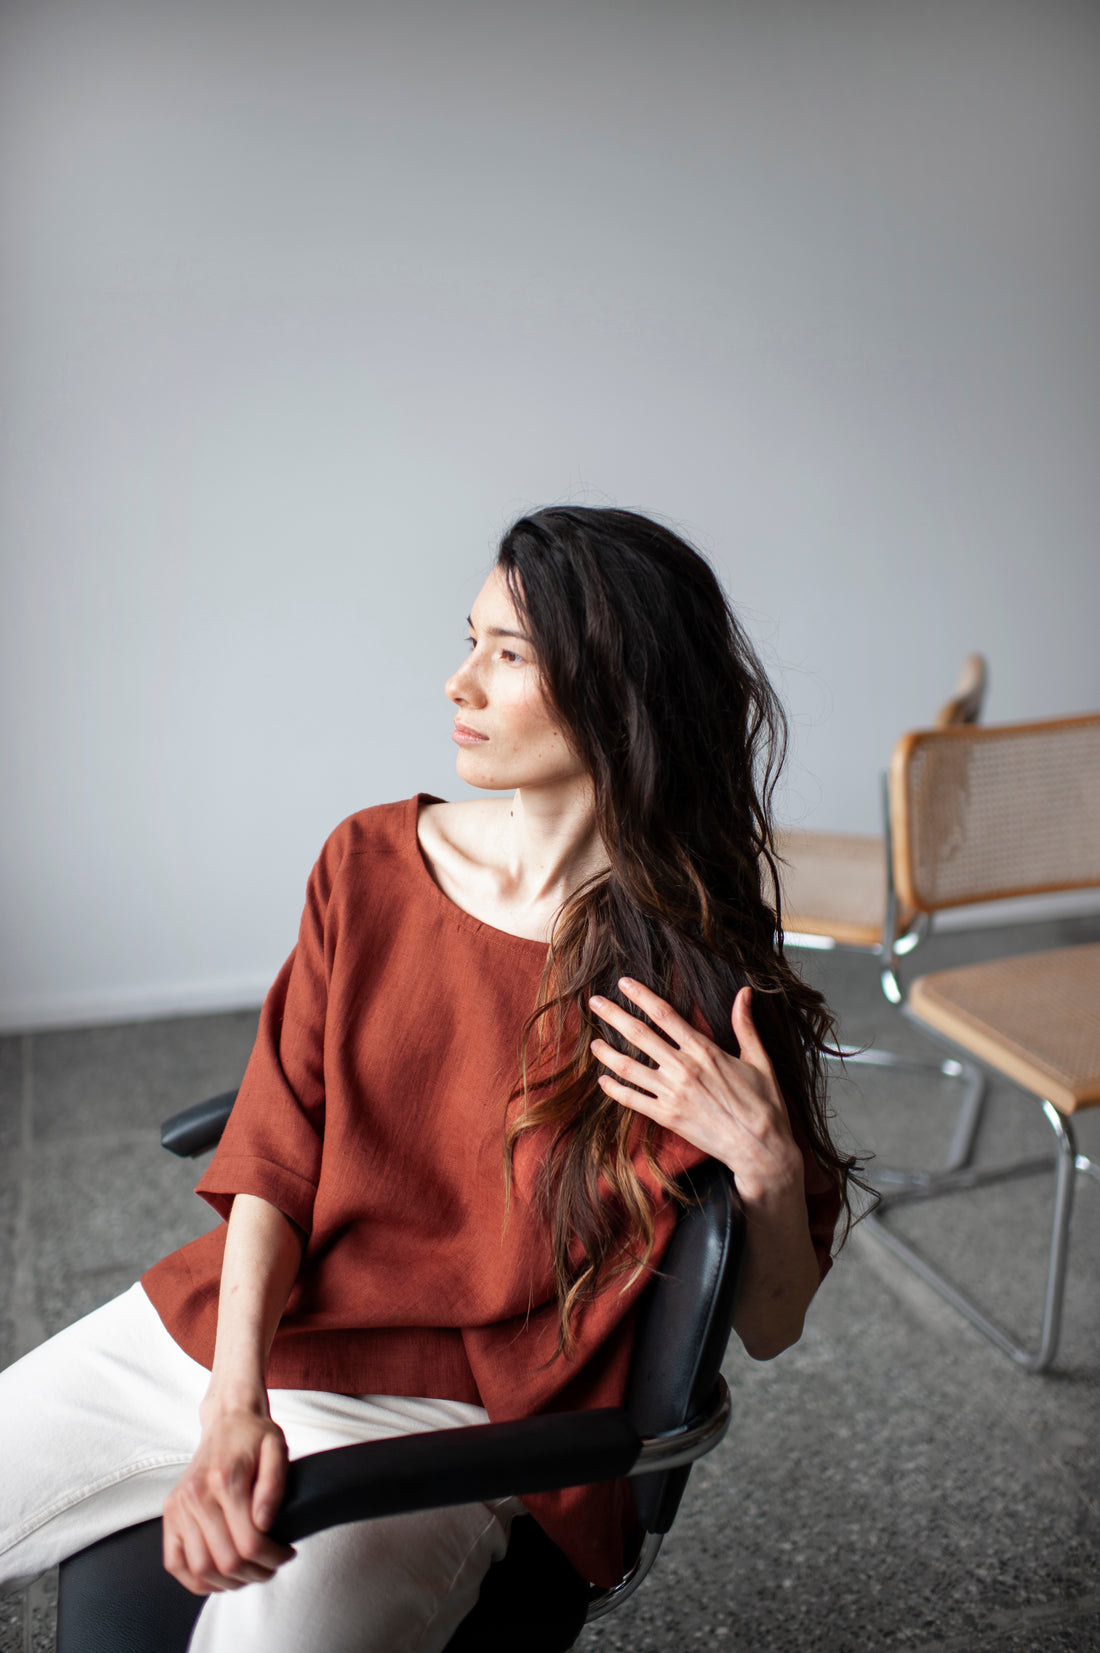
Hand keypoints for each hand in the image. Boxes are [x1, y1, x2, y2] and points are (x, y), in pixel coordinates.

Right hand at [162, 1405, 294, 1594]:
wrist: (227, 1420)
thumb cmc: (254, 1436)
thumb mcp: (277, 1449)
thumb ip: (274, 1485)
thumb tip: (264, 1523)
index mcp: (225, 1479)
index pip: (249, 1542)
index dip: (272, 1558)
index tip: (286, 1553)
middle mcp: (196, 1495)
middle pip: (225, 1561)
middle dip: (255, 1573)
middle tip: (271, 1567)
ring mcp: (178, 1506)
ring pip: (200, 1569)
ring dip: (229, 1582)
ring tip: (249, 1573)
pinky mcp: (169, 1513)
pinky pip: (174, 1563)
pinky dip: (196, 1580)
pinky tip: (219, 1577)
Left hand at [589, 978, 802, 1204]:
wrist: (761, 1148)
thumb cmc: (764, 1105)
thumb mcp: (759, 1060)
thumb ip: (745, 1025)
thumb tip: (745, 993)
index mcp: (704, 1050)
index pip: (664, 1014)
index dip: (641, 995)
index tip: (623, 983)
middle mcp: (683, 1069)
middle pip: (639, 1035)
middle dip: (614, 1015)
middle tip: (594, 1003)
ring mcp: (672, 1095)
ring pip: (628, 1067)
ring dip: (607, 1053)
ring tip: (593, 1042)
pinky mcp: (667, 1118)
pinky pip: (633, 1100)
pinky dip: (614, 1090)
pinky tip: (603, 1080)